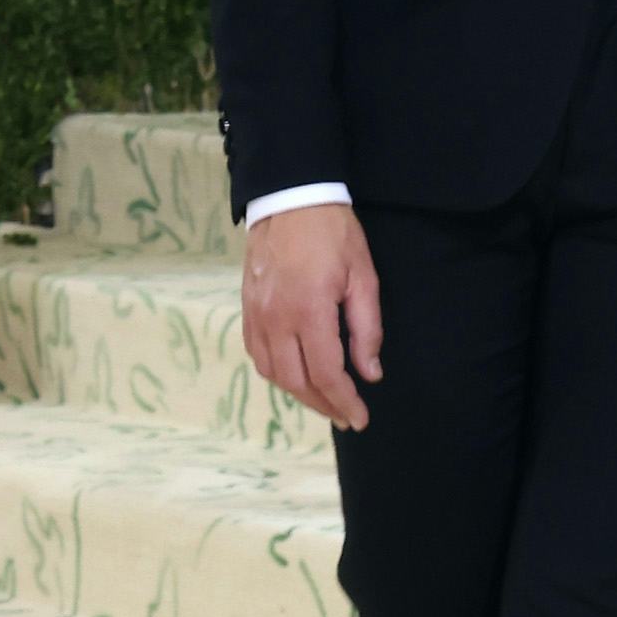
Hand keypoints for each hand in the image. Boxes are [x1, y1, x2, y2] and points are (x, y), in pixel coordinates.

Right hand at [240, 203, 383, 430]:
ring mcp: (257, 313)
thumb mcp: (363, 277)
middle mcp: (277, 318)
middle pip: (296, 381)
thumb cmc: (333, 234)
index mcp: (309, 311)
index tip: (360, 419)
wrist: (289, 198)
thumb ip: (367, 329)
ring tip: (322, 400)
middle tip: (345, 416)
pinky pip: (255, 352)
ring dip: (297, 393)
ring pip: (272, 371)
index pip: (326, 373)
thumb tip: (370, 372)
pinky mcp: (247, 306)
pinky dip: (274, 371)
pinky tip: (293, 373)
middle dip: (323, 405)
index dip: (344, 401)